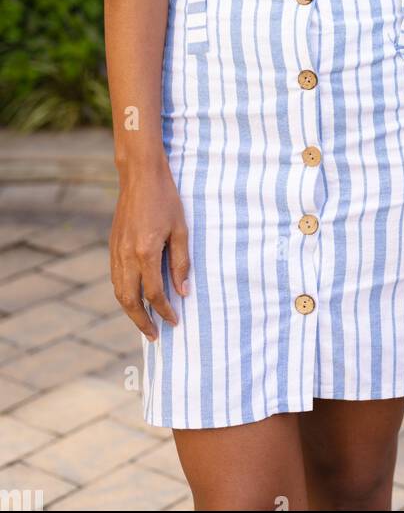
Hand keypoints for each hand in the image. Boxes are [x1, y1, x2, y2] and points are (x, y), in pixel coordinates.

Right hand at [110, 163, 189, 340]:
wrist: (140, 176)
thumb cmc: (165, 199)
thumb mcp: (181, 229)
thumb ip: (181, 262)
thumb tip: (183, 291)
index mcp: (146, 252)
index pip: (155, 293)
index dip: (165, 311)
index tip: (175, 322)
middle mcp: (127, 256)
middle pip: (130, 301)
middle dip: (142, 322)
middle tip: (154, 336)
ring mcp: (116, 251)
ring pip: (119, 291)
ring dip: (130, 311)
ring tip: (144, 322)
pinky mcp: (112, 245)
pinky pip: (115, 278)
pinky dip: (123, 293)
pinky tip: (134, 297)